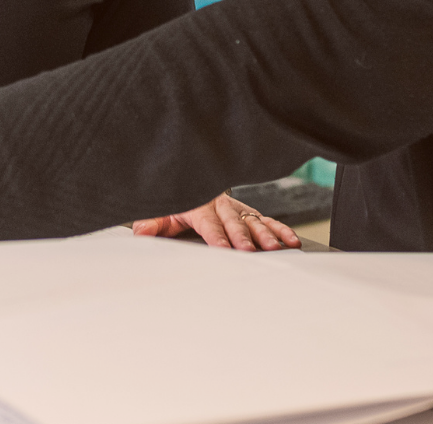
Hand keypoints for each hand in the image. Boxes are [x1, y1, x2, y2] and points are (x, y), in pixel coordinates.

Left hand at [133, 194, 300, 250]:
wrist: (193, 183)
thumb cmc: (179, 203)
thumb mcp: (161, 211)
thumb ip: (151, 223)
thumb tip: (140, 232)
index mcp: (200, 206)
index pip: (209, 223)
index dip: (216, 236)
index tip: (222, 248)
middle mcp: (223, 206)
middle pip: (234, 223)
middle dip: (242, 237)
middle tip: (250, 250)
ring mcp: (239, 210)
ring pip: (254, 222)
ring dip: (265, 235)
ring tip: (275, 248)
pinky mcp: (250, 214)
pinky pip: (267, 221)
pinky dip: (280, 230)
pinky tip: (292, 241)